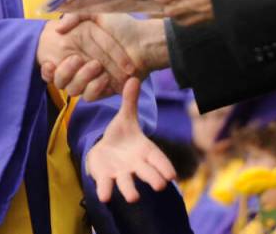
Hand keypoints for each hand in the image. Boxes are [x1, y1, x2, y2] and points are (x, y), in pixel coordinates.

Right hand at [36, 16, 135, 100]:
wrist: (143, 41)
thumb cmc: (121, 25)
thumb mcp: (97, 13)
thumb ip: (76, 15)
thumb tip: (58, 29)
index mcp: (76, 50)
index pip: (58, 63)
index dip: (51, 67)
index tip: (49, 63)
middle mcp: (81, 66)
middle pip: (63, 78)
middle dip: (66, 71)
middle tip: (76, 59)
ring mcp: (91, 79)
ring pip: (75, 88)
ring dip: (82, 78)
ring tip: (96, 65)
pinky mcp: (103, 90)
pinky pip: (91, 95)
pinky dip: (96, 87)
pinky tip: (105, 77)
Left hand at [85, 78, 176, 202]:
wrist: (104, 151)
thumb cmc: (121, 135)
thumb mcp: (125, 117)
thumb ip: (130, 100)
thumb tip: (133, 77)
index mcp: (144, 149)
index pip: (157, 158)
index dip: (164, 166)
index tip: (171, 176)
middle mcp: (135, 165)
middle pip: (147, 172)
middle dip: (152, 178)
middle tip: (159, 186)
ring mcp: (121, 173)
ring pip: (127, 183)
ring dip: (130, 190)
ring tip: (133, 198)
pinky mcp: (106, 178)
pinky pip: (106, 185)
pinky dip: (105, 190)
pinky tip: (104, 197)